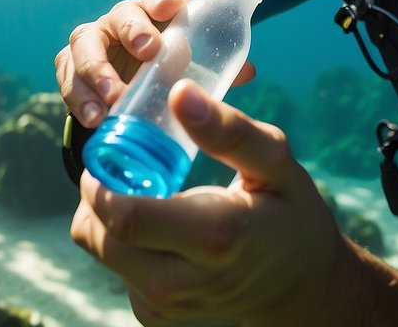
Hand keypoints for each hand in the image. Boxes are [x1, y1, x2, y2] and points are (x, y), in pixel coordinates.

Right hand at [56, 0, 255, 127]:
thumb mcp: (200, 62)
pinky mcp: (72, 69)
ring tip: (113, 97)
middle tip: (148, 52)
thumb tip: (247, 71)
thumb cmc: (173, 66)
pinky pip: (68, 75)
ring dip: (97, 68)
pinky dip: (79, 96)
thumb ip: (224, 60)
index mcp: (158, 15)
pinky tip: (95, 117)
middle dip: (134, 29)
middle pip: (123, 13)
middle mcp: (125, 21)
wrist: (130, 90)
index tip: (172, 7)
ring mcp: (95, 42)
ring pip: (86, 42)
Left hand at [70, 80, 346, 325]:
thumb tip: (179, 93)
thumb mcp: (275, 164)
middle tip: (122, 167)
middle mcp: (182, 282)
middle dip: (97, 196)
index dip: (100, 182)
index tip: (107, 152)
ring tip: (146, 195)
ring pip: (100, 251)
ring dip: (108, 217)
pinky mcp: (155, 316)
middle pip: (99, 237)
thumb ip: (229, 130)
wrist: (300, 287)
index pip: (125, 216)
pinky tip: (159, 228)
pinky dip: (125, 243)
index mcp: (214, 237)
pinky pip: (116, 269)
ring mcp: (166, 306)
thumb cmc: (289, 215)